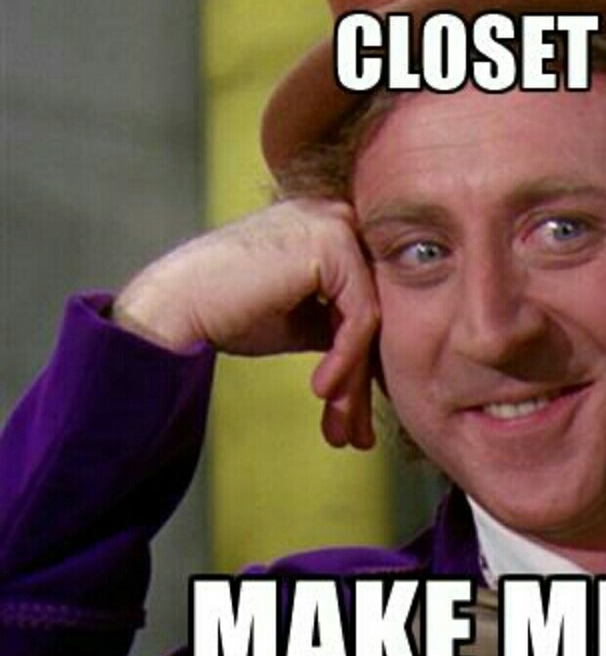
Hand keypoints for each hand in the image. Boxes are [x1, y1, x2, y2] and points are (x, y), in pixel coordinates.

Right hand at [113, 199, 379, 448]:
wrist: (175, 306)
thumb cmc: (228, 313)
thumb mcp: (300, 321)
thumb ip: (340, 325)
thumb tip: (381, 361)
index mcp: (330, 229)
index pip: (365, 303)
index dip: (361, 366)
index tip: (351, 418)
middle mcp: (337, 218)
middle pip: (373, 312)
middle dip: (362, 383)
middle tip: (354, 437)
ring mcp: (336, 224)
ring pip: (370, 320)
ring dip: (353, 382)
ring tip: (338, 428)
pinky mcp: (333, 241)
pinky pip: (359, 316)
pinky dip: (345, 360)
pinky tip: (322, 391)